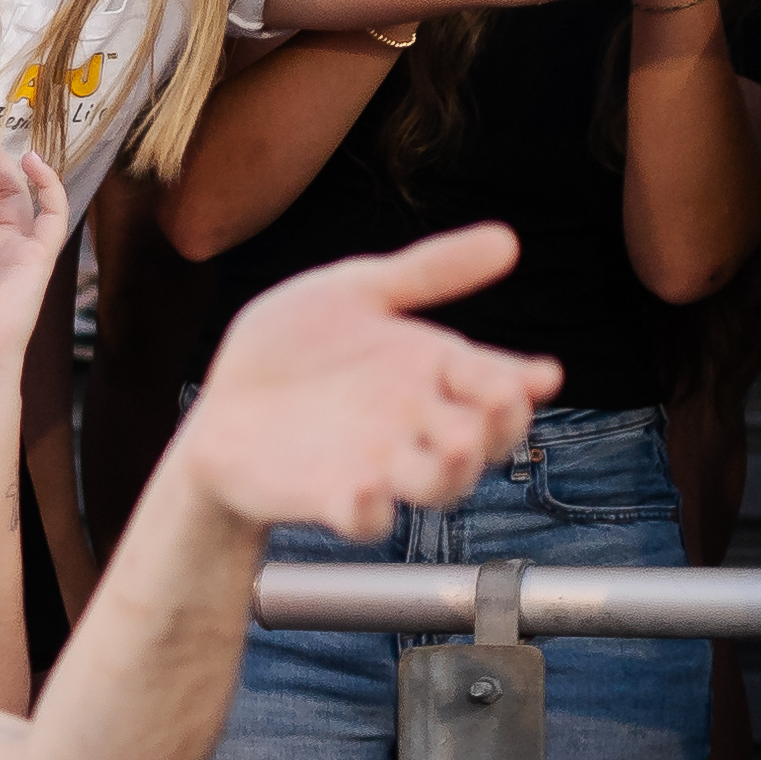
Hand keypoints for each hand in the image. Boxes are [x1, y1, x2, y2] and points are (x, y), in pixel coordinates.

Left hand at [172, 226, 569, 535]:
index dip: (521, 381)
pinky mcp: (330, 500)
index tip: (540, 375)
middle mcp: (417, 425)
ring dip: (453, 471)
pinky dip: (370, 510)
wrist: (220, 404)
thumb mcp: (353, 292)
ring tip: (457, 447)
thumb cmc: (292, 350)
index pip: (493, 379)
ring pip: (438, 484)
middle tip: (502, 403)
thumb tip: (507, 240)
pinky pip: (363, 519)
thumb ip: (424, 271)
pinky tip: (365, 488)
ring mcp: (379, 467)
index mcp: (431, 372)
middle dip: (500, 425)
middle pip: (481, 437)